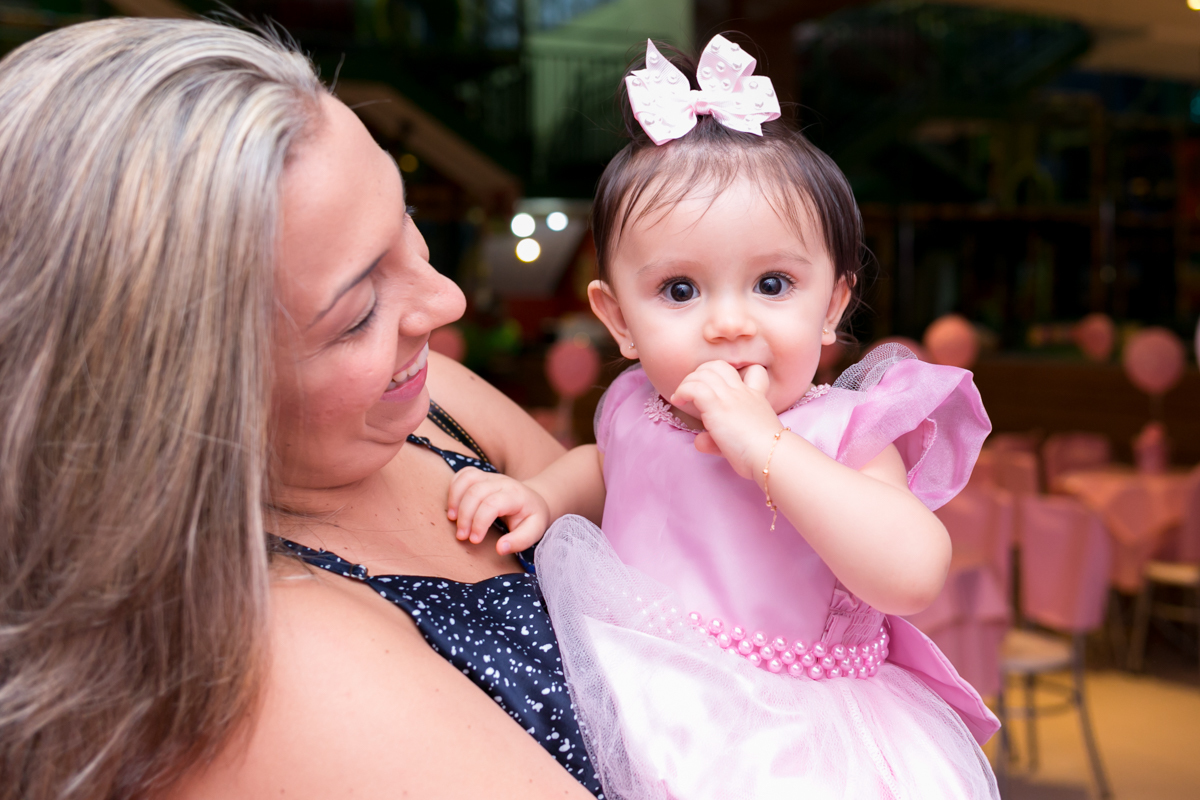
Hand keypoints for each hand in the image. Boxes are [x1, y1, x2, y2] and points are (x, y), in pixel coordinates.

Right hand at [446, 467, 550, 554]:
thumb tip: (499, 549)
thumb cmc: (531, 518)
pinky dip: (453, 488)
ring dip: (455, 500)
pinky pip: (463, 474)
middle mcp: (502, 482)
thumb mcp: (534, 532)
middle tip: (462, 536)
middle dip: (465, 516)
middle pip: (475, 492)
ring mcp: (491, 476)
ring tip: (452, 520)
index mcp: (515, 495)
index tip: (474, 540)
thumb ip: (520, 541)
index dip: (479, 523)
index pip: (492, 504)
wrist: (534, 501)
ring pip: (467, 479)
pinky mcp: (482, 476)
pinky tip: (453, 506)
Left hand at [669, 361, 782, 480]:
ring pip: (704, 373)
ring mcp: (730, 397)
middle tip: (692, 391)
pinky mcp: (717, 405)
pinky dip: (682, 391)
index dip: (736, 372)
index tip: (721, 386)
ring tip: (681, 397)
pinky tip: (678, 401)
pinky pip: (694, 388)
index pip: (754, 370)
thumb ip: (719, 440)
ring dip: (687, 382)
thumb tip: (699, 442)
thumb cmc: (761, 454)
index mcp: (755, 398)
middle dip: (701, 373)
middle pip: (719, 365)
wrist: (771, 455)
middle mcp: (742, 392)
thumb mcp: (744, 441)